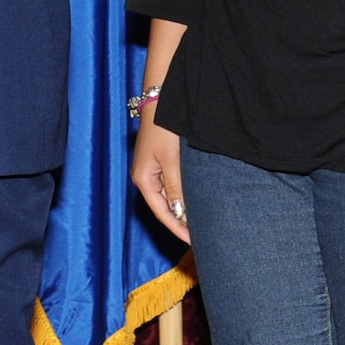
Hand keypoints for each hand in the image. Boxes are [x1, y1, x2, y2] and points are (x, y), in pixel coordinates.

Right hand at [129, 114, 190, 243]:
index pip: (162, 213)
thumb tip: (180, 215)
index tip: (195, 242)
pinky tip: (195, 203)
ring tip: (201, 225)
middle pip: (164, 207)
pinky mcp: (160, 163)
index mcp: (143, 179)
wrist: (161, 101)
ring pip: (169, 198)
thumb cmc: (163, 129)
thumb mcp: (171, 161)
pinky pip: (171, 187)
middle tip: (201, 238)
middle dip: (181, 223)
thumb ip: (176, 188)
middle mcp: (145, 178)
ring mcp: (152, 170)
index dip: (177, 229)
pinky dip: (183, 197)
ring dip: (183, 211)